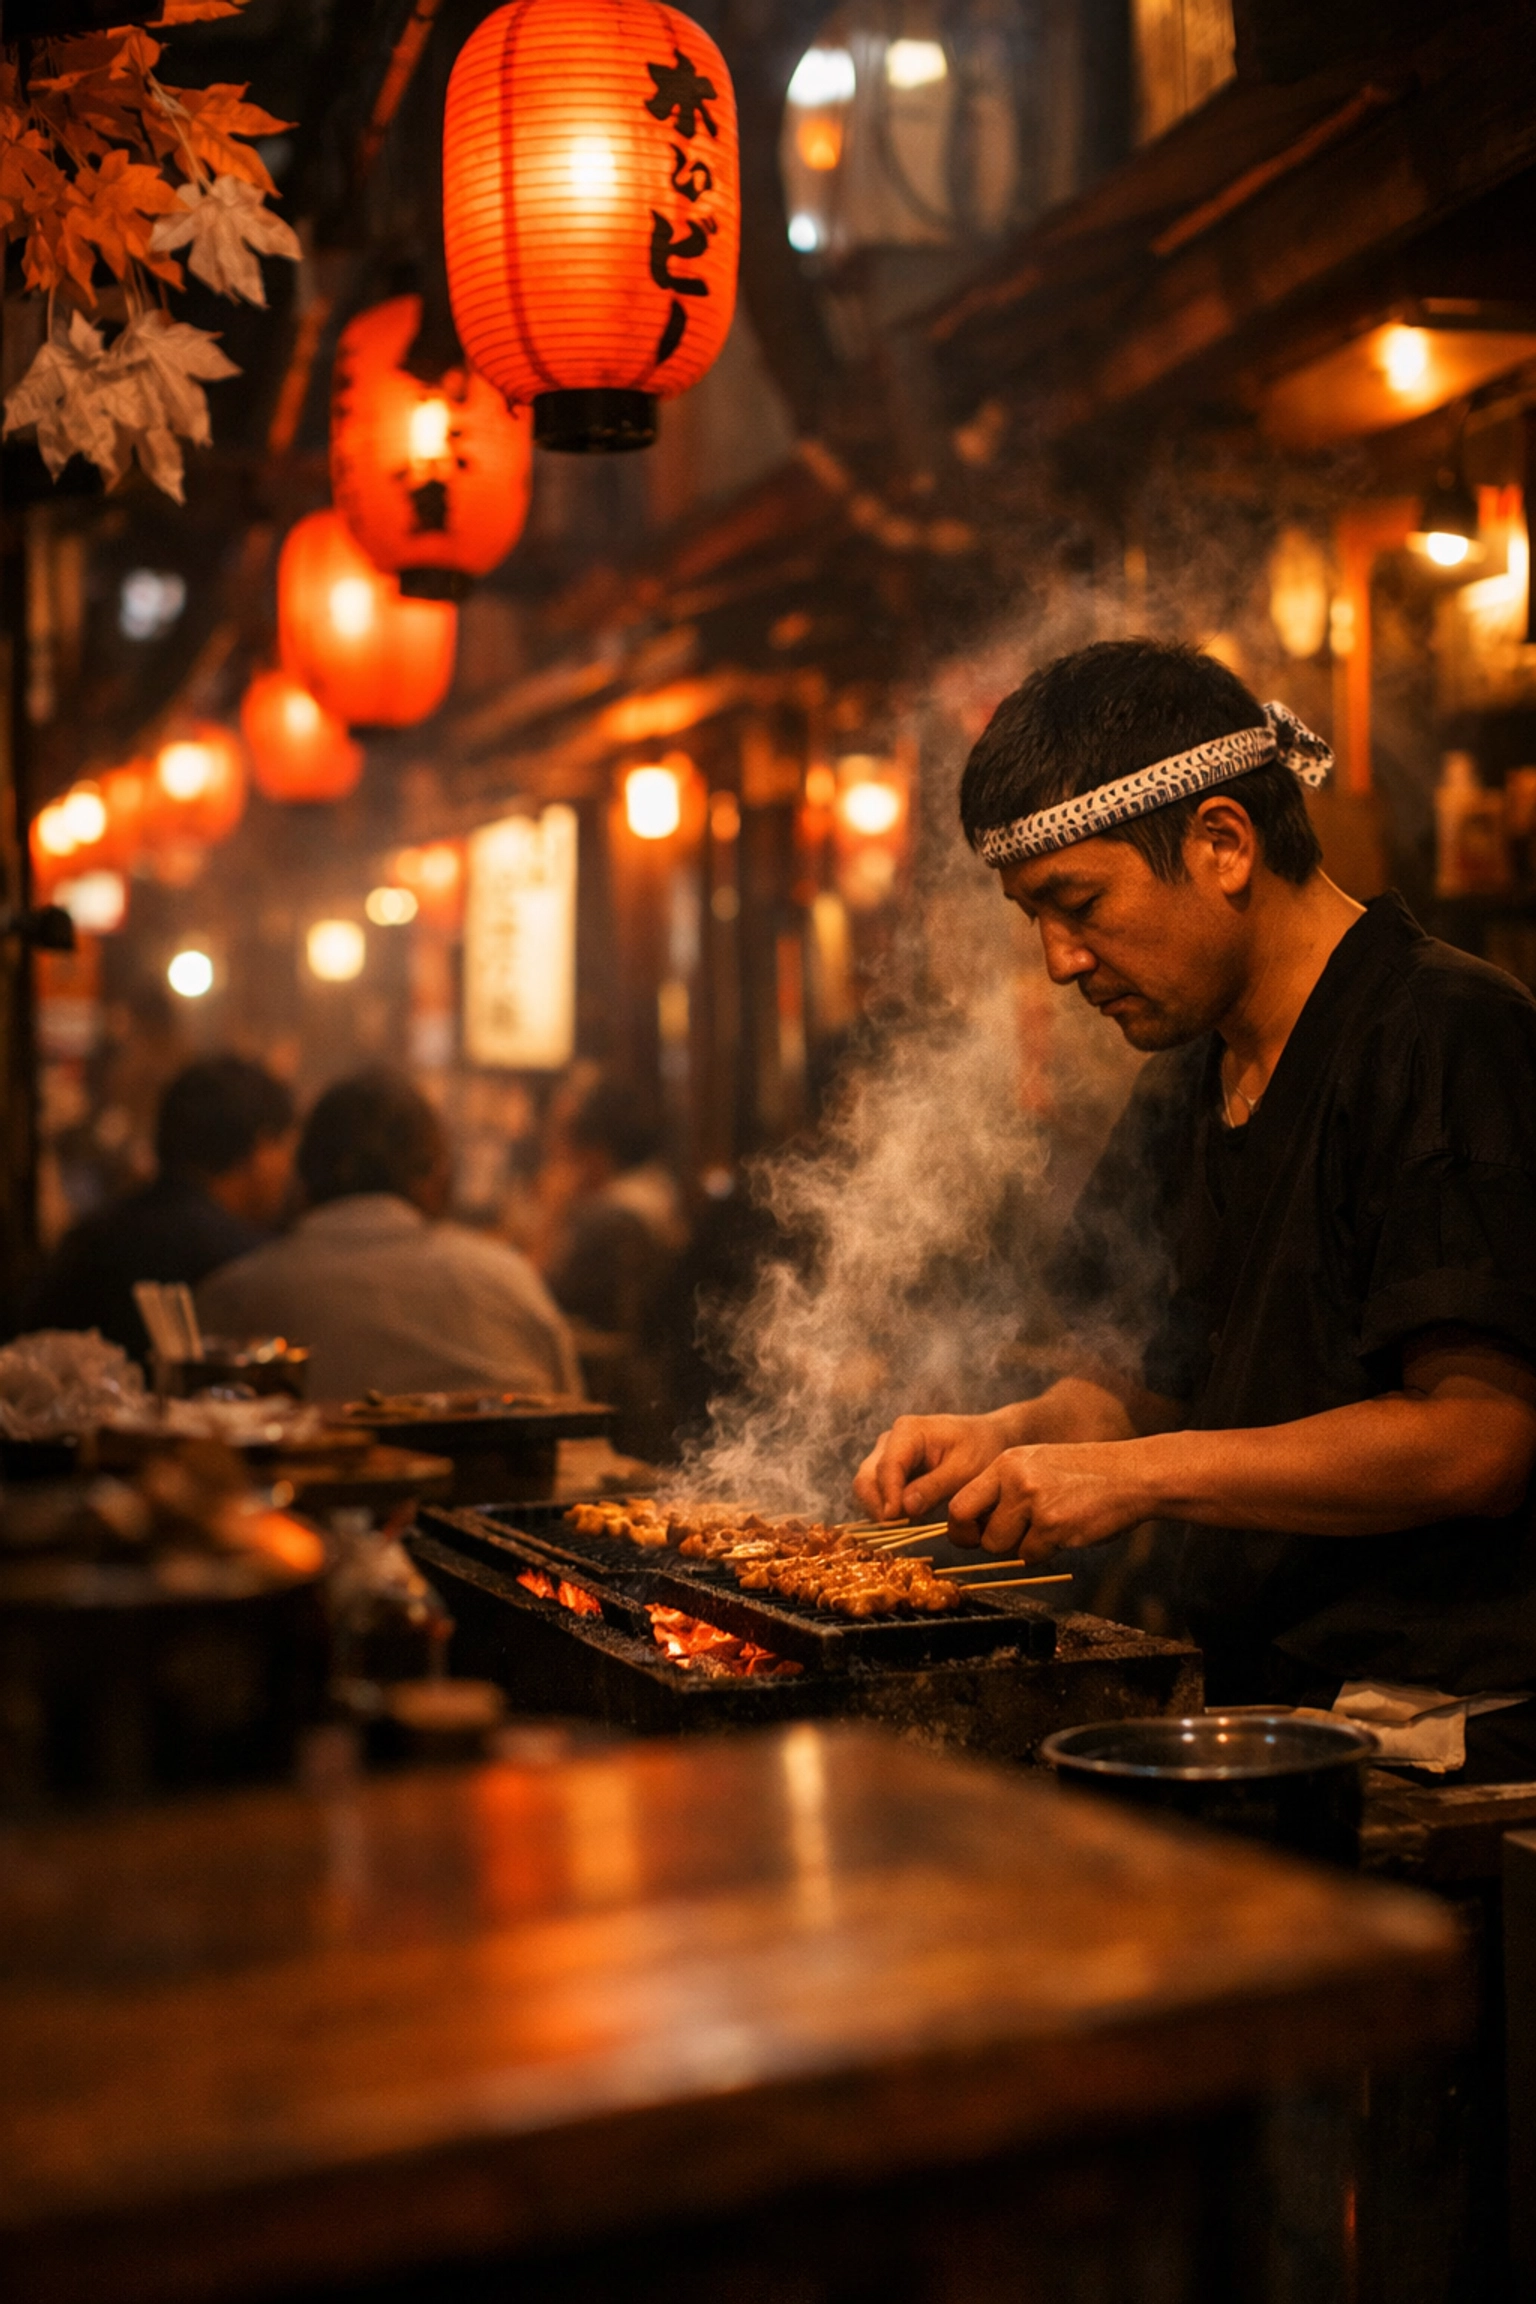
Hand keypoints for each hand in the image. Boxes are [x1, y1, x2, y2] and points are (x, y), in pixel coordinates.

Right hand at [853, 1410, 1015, 1522]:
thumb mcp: (964, 1469)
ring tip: (905, 1525)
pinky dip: (885, 1507)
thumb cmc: (980, 1449)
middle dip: (878, 1505)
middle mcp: (890, 1440)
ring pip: (866, 1486)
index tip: (896, 1520)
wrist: (987, 1440)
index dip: (888, 1496)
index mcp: (908, 1431)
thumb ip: (934, 1487)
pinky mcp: (890, 1470)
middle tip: (898, 1529)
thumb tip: (904, 1508)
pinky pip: (876, 1492)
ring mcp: (887, 1454)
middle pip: (867, 1477)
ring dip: (880, 1509)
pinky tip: (906, 1519)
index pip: (887, 1466)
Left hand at [949, 1442, 1154, 1562]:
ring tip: (1048, 1530)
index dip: (961, 1526)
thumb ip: (1007, 1489)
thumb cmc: (1088, 1474)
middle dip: (979, 1540)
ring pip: (999, 1545)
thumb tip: (978, 1524)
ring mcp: (1032, 1501)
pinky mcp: (1052, 1525)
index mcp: (1007, 1463)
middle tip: (1003, 1541)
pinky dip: (1046, 1552)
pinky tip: (1067, 1532)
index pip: (959, 1501)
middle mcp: (1013, 1479)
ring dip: (1020, 1547)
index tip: (972, 1535)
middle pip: (965, 1523)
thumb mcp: (1038, 1466)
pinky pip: (1031, 1555)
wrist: (1132, 1475)